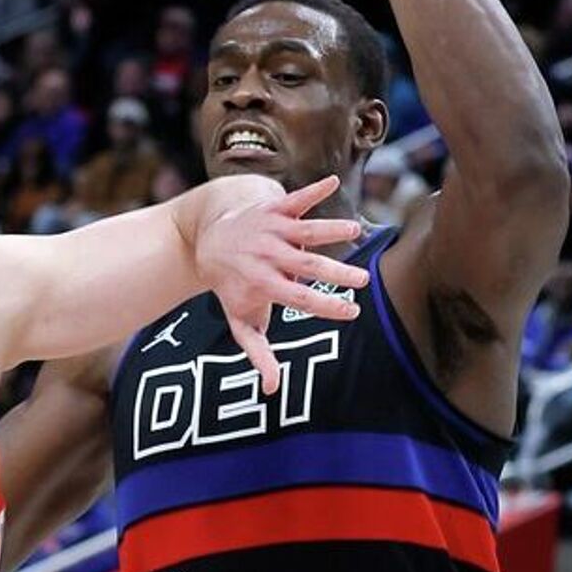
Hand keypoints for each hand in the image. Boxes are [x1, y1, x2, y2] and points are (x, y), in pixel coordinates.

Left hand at [196, 175, 369, 393]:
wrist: (209, 239)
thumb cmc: (233, 285)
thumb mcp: (240, 321)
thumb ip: (258, 353)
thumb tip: (272, 390)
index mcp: (264, 284)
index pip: (298, 298)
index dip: (324, 306)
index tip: (352, 312)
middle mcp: (269, 256)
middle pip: (306, 266)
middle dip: (334, 273)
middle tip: (363, 280)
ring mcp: (273, 230)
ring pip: (306, 231)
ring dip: (331, 230)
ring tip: (357, 231)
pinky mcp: (276, 208)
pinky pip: (296, 199)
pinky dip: (314, 190)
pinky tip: (335, 181)